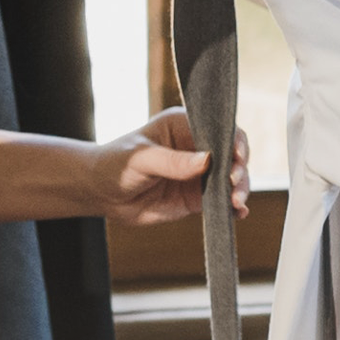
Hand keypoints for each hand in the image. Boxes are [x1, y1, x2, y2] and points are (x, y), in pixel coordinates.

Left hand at [87, 107, 251, 225]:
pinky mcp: (195, 196)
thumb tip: (206, 161)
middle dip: (238, 169)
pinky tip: (238, 214)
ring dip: (238, 190)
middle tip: (235, 186)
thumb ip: (172, 161)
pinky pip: (219, 201)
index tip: (237, 157)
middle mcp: (195, 147)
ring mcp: (197, 173)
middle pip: (229, 154)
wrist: (100, 193)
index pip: (217, 128)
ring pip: (229, 179)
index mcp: (182, 125)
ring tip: (237, 204)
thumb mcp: (141, 159)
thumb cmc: (115, 164)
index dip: (232, 141)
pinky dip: (231, 208)